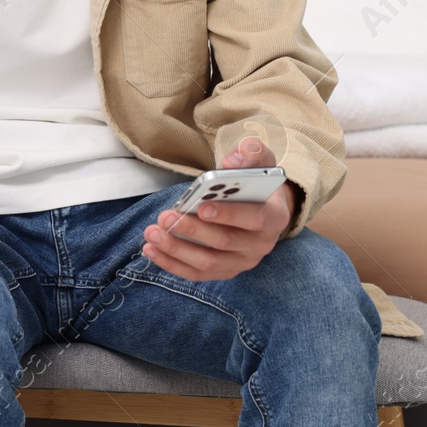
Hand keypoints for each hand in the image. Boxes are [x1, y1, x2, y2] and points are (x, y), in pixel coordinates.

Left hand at [141, 135, 295, 281]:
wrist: (261, 207)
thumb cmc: (256, 182)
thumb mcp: (260, 160)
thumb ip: (250, 153)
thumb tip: (231, 161)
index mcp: (275, 217)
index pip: (255, 219)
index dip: (229, 215)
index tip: (201, 207)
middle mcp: (261, 245)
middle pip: (225, 242)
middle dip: (193, 230)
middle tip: (166, 217)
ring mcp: (242, 261)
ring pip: (208, 262)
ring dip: (177, 249)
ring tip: (152, 233)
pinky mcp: (224, 271)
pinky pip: (197, 274)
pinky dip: (172, 264)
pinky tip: (151, 250)